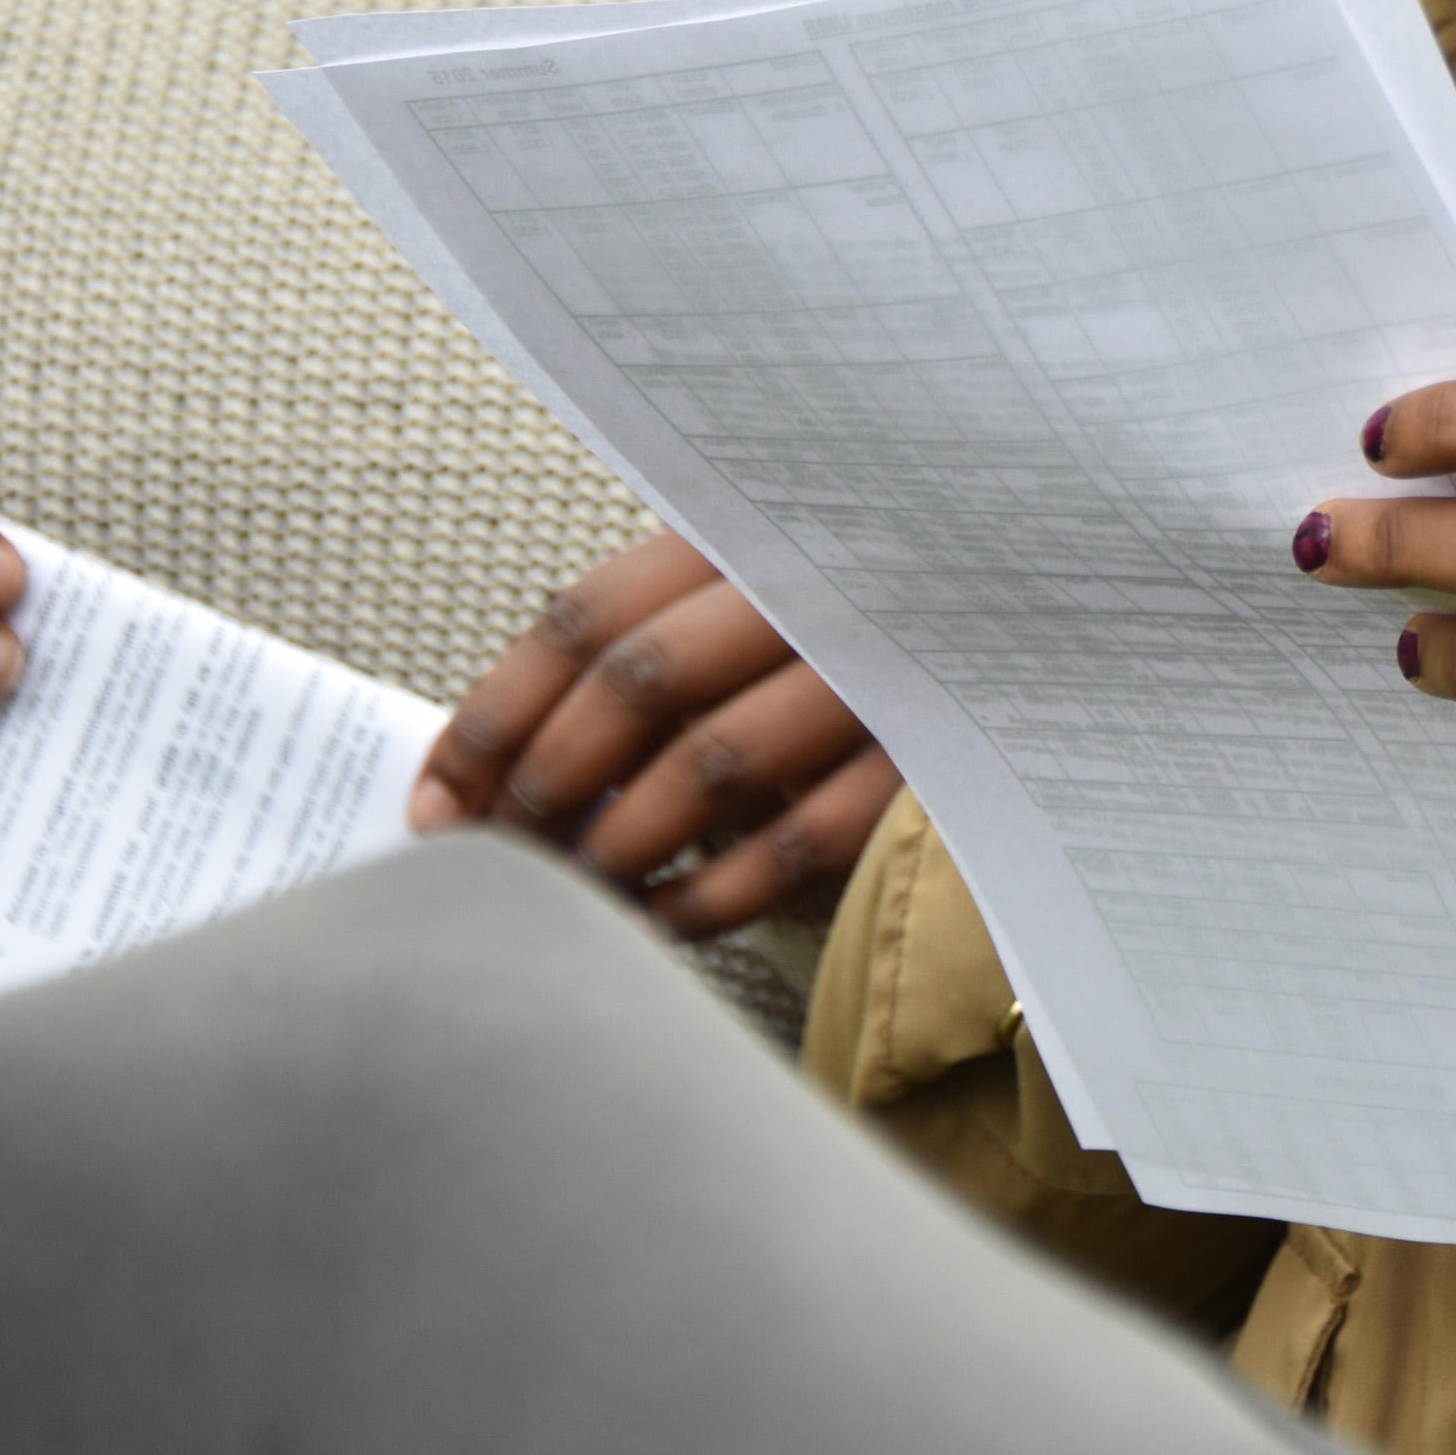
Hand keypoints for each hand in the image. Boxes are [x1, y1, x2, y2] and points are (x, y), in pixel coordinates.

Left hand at [412, 533, 893, 936]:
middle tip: (494, 858)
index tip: (435, 802)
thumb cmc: (847, 641)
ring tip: (573, 893)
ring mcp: (877, 672)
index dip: (493, 717)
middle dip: (542, 785)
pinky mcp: (929, 765)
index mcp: (747, 533)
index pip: (586, 619)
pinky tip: (660, 921)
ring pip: (709, 763)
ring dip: (618, 844)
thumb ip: (644, 659)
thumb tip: (487, 776)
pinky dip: (710, 896)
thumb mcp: (746, 612)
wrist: (1020, 639)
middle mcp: (812, 585)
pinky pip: (795, 845)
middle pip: (638, 682)